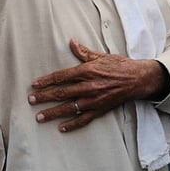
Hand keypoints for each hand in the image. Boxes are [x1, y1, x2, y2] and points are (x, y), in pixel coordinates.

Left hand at [28, 39, 166, 132]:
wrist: (138, 79)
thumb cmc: (119, 65)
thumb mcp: (101, 55)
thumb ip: (83, 52)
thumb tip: (70, 42)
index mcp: (88, 71)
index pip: (62, 76)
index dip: (47, 81)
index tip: (35, 84)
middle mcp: (89, 86)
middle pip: (62, 93)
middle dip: (44, 96)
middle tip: (31, 100)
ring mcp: (94, 100)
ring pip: (69, 108)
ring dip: (53, 112)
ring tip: (40, 116)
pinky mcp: (100, 110)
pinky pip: (84, 119)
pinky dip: (72, 124)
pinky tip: (61, 127)